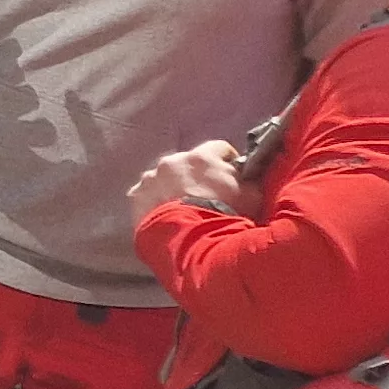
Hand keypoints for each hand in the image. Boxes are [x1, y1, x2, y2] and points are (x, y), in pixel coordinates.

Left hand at [128, 140, 257, 218]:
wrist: (193, 240)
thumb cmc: (227, 215)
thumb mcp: (252, 195)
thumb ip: (248, 180)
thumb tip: (248, 176)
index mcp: (202, 157)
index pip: (219, 148)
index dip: (227, 161)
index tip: (232, 175)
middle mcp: (172, 161)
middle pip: (187, 163)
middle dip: (196, 176)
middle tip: (205, 195)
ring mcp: (150, 178)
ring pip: (163, 178)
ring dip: (172, 188)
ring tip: (181, 207)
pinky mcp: (136, 197)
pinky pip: (146, 195)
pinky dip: (154, 202)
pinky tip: (163, 214)